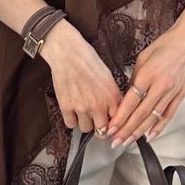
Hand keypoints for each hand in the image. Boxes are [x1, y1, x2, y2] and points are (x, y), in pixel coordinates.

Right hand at [41, 21, 122, 136]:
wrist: (68, 53)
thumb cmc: (88, 60)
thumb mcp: (109, 77)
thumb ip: (113, 96)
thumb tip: (115, 109)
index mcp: (112, 97)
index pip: (118, 122)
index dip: (114, 125)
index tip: (111, 126)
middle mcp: (98, 105)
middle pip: (102, 131)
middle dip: (100, 128)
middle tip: (97, 123)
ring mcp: (82, 108)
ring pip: (86, 129)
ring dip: (86, 123)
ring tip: (84, 113)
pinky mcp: (66, 107)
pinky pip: (71, 124)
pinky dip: (72, 120)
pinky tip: (73, 112)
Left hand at [108, 19, 184, 148]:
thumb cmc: (167, 45)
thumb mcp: (143, 58)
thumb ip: (135, 79)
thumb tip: (127, 96)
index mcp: (149, 74)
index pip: (131, 102)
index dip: (120, 117)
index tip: (111, 128)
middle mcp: (161, 86)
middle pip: (140, 114)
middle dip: (126, 130)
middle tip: (115, 141)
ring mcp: (172, 92)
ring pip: (153, 118)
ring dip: (139, 132)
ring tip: (128, 141)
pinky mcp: (180, 95)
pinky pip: (168, 115)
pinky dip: (158, 127)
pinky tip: (149, 136)